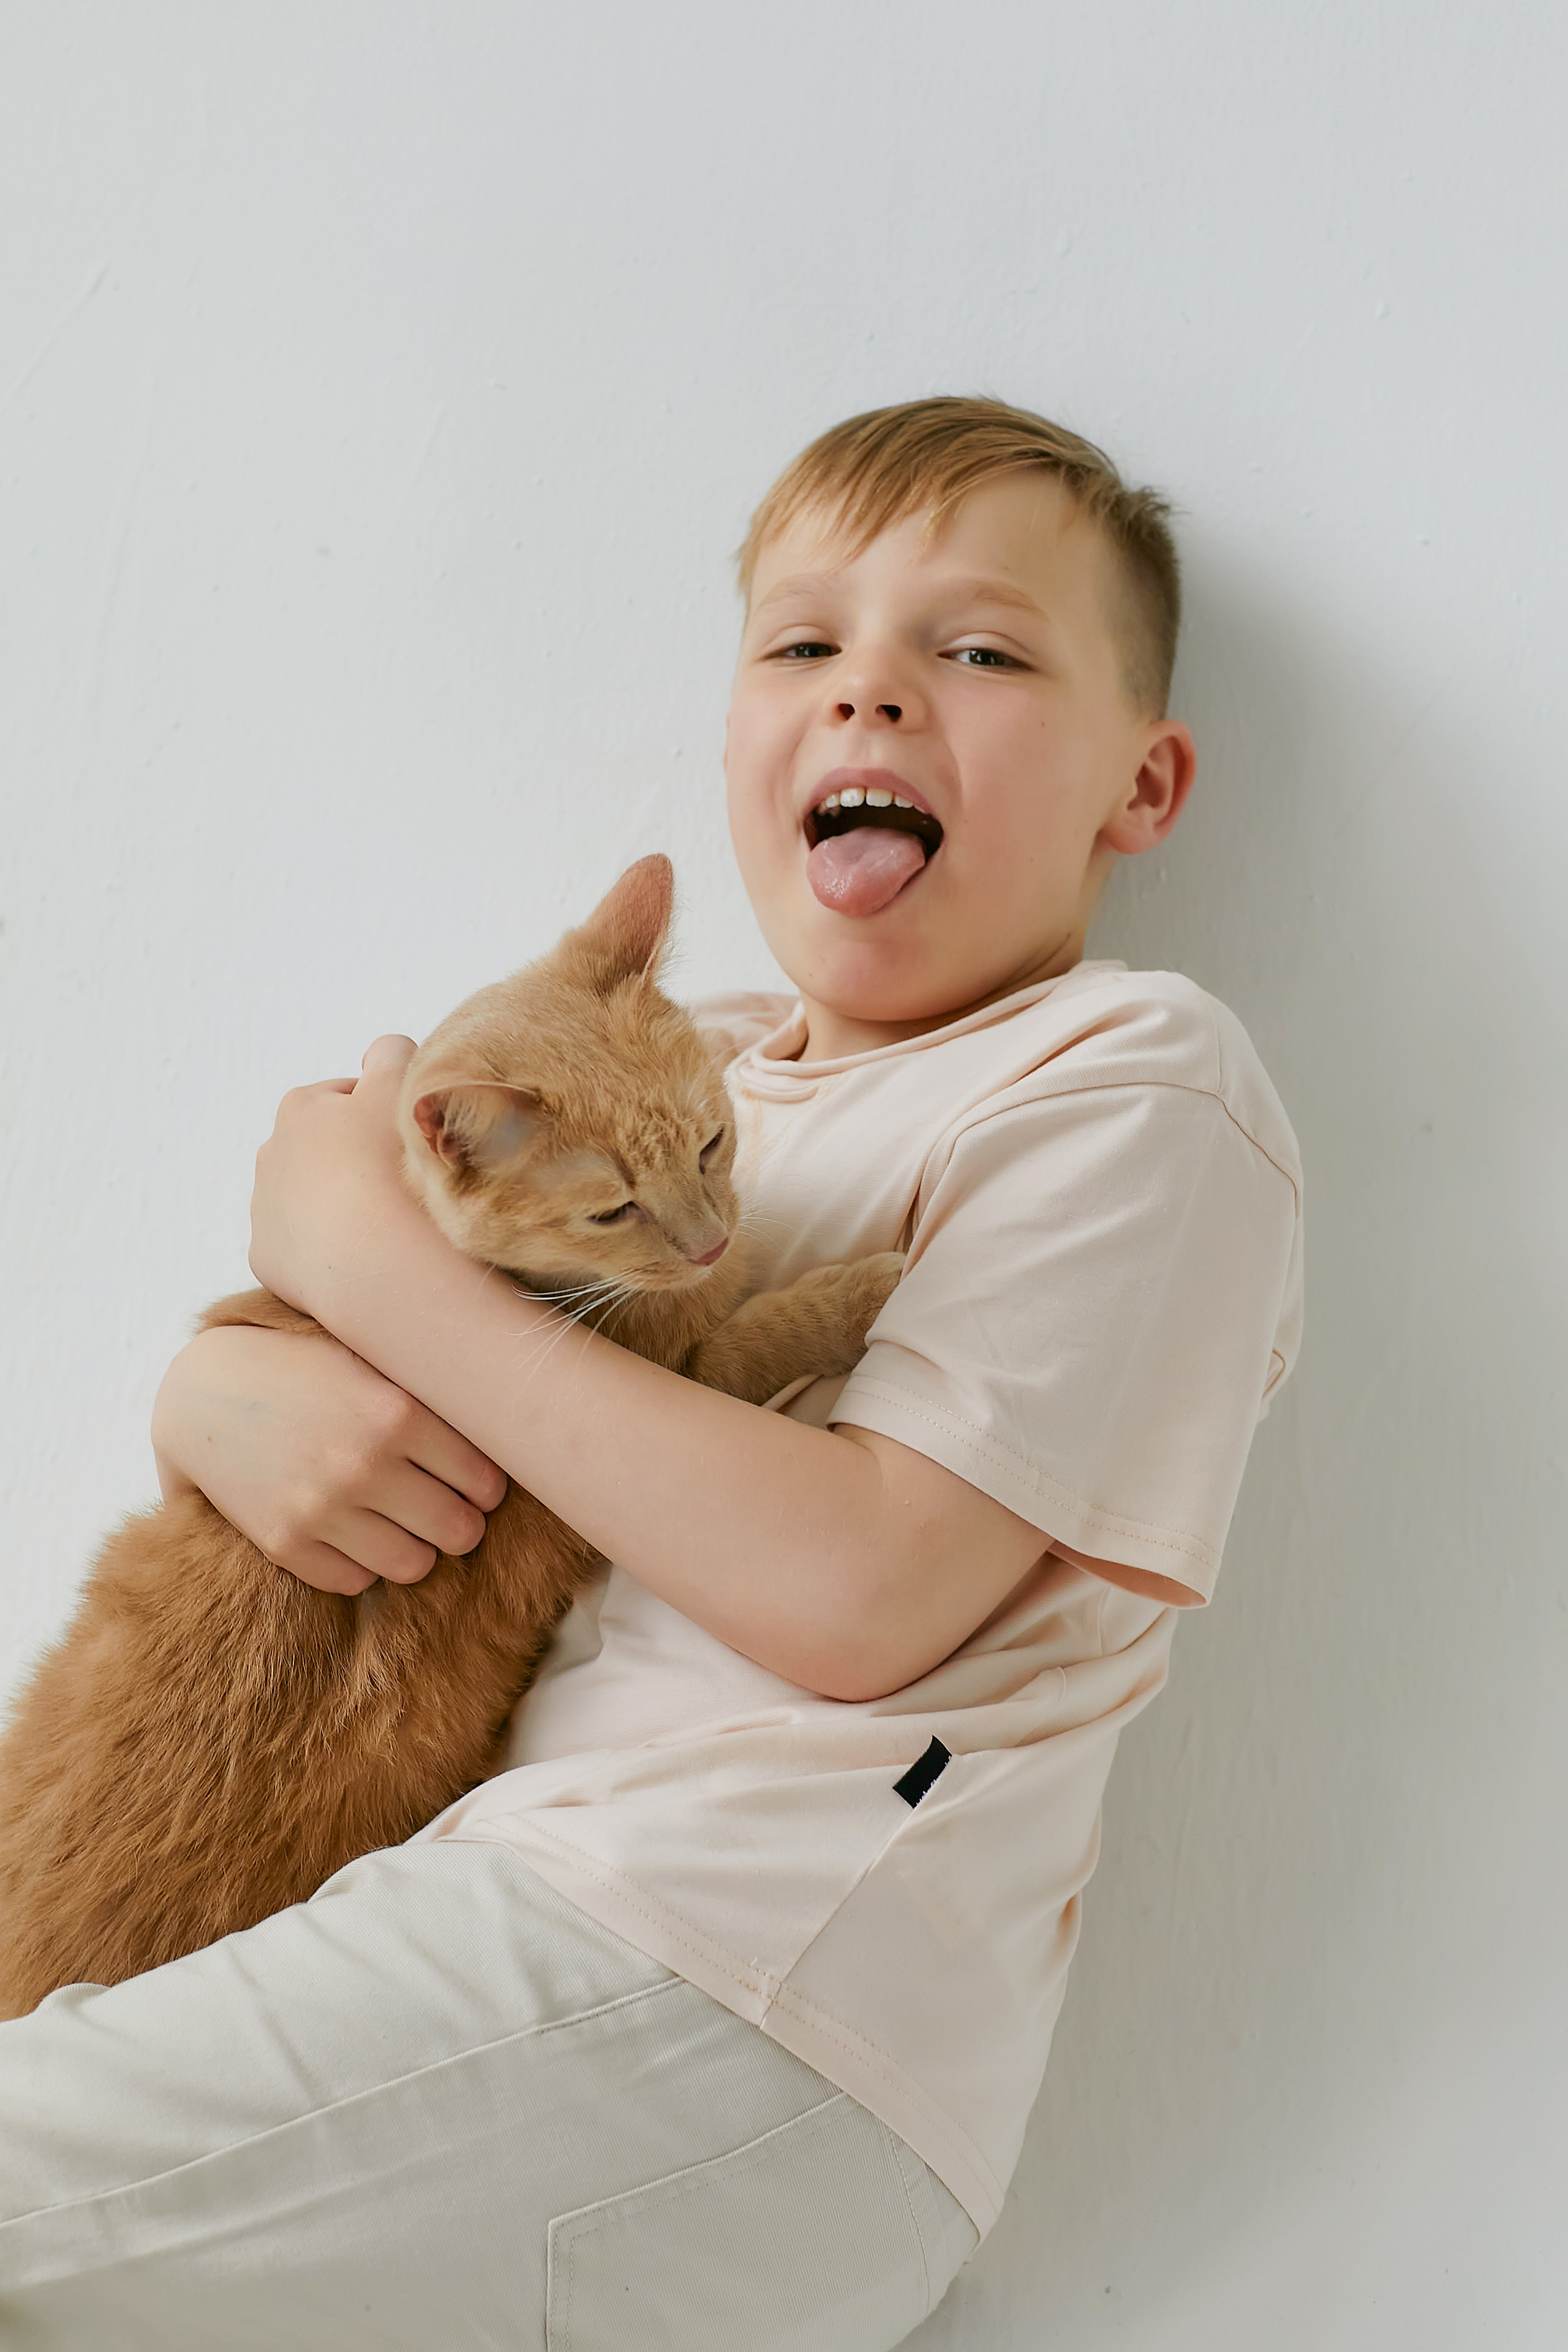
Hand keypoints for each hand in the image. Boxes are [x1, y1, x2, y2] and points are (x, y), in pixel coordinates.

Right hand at [152, 1321, 507, 1594]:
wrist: (200, 1392)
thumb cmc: (301, 1367)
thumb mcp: (368, 1359)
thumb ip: (428, 1391)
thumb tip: (505, 1420)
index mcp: (398, 1411)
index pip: (485, 1478)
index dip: (488, 1487)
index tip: (478, 1483)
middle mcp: (365, 1464)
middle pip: (459, 1530)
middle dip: (460, 1524)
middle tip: (448, 1511)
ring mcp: (323, 1508)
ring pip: (414, 1565)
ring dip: (418, 1550)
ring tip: (405, 1526)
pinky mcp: (286, 1542)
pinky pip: (356, 1580)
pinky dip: (363, 1564)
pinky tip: (354, 1533)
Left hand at [248, 1035, 425, 1319]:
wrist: (371, 1255)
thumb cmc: (389, 1162)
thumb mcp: (401, 1083)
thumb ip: (392, 1053)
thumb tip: (382, 1053)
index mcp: (300, 1106)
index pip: (347, 1098)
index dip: (382, 1114)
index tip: (407, 1138)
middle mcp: (270, 1152)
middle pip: (323, 1149)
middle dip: (355, 1159)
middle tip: (398, 1179)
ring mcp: (263, 1208)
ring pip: (309, 1199)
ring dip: (340, 1205)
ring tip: (380, 1221)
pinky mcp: (265, 1256)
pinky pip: (300, 1249)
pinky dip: (327, 1250)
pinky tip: (359, 1255)